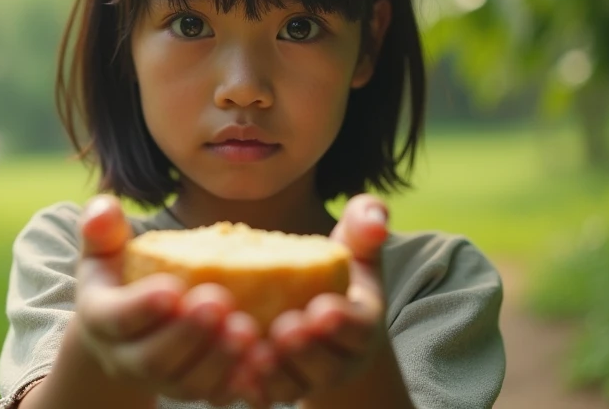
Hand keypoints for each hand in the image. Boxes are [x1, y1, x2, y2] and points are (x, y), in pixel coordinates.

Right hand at [74, 195, 260, 405]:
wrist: (130, 327)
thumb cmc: (121, 275)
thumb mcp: (104, 250)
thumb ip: (102, 228)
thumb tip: (105, 207)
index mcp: (102, 319)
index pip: (117, 318)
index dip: (143, 306)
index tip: (172, 287)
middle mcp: (127, 359)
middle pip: (153, 358)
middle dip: (188, 333)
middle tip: (219, 302)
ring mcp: (163, 380)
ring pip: (188, 382)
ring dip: (219, 359)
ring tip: (247, 330)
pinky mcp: (195, 389)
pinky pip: (217, 394)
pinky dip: (240, 381)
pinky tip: (264, 358)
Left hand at [241, 194, 390, 406]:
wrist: (315, 320)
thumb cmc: (335, 278)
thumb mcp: (357, 251)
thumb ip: (366, 227)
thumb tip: (375, 217)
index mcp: (361, 326)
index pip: (358, 328)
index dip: (342, 322)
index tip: (322, 308)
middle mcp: (338, 360)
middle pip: (327, 364)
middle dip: (306, 349)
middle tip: (284, 330)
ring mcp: (306, 379)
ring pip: (293, 385)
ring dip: (275, 373)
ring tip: (254, 354)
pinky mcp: (275, 389)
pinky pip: (265, 397)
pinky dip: (251, 389)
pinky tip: (232, 373)